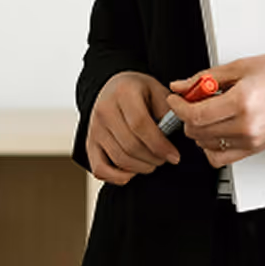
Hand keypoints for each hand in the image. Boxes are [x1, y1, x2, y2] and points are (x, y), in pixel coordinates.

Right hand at [86, 71, 179, 185]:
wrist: (115, 88)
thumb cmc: (140, 93)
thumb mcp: (158, 91)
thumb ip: (168, 110)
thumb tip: (174, 132)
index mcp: (123, 92)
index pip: (140, 124)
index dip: (160, 144)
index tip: (174, 156)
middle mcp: (104, 110)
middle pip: (130, 145)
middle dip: (153, 158)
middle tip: (166, 159)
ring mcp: (94, 128)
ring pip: (119, 159)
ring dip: (141, 167)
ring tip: (154, 162)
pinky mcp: (90, 144)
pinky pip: (100, 169)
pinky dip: (118, 177)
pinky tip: (133, 171)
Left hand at [167, 53, 264, 169]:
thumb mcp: (240, 66)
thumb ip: (206, 78)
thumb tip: (182, 86)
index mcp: (242, 102)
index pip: (195, 116)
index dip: (179, 107)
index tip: (176, 98)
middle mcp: (246, 126)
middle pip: (197, 132)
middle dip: (187, 116)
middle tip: (192, 101)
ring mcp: (251, 141)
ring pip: (206, 146)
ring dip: (199, 131)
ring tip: (208, 113)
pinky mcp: (255, 149)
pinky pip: (221, 158)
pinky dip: (211, 146)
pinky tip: (216, 129)